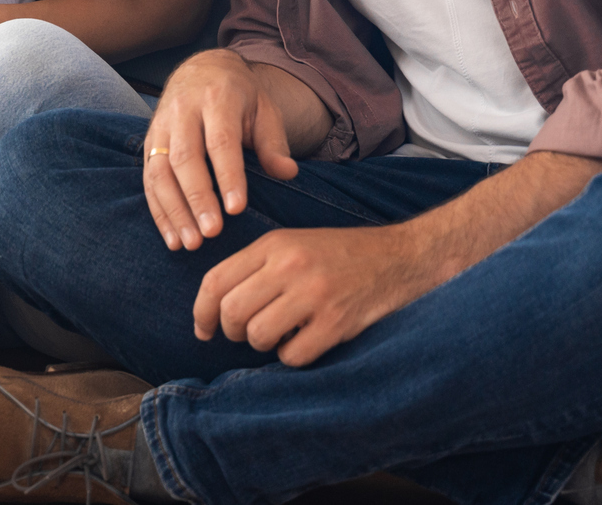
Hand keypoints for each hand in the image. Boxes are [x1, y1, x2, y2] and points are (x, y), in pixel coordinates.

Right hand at [143, 50, 299, 250]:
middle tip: (212, 233)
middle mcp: (183, 111)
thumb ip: (273, 143)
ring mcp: (161, 126)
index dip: (227, 176)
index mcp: (217, 99)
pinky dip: (159, 211)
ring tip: (191, 242)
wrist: (202, 69)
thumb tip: (288, 173)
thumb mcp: (264, 110)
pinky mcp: (149, 142)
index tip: (236, 209)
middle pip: (185, 158)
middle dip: (197, 198)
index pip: (220, 141)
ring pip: (160, 171)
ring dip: (174, 211)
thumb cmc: (240, 96)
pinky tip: (172, 238)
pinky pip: (148, 180)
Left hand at [193, 224, 431, 366]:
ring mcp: (314, 294)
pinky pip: (292, 355)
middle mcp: (290, 265)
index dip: (201, 312)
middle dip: (232, 332)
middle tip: (247, 334)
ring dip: (264, 344)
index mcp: (274, 244)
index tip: (203, 331)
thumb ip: (255, 268)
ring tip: (283, 333)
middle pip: (232, 313)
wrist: (400, 257)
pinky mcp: (336, 322)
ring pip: (258, 336)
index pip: (215, 281)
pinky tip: (307, 341)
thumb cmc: (340, 255)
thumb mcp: (293, 244)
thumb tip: (215, 309)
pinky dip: (293, 356)